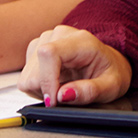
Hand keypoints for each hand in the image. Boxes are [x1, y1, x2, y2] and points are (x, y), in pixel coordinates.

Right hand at [18, 26, 132, 106]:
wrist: (109, 63)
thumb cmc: (111, 73)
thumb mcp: (111, 87)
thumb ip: (90, 91)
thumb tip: (62, 96)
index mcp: (80, 41)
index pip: (49, 54)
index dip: (47, 81)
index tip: (54, 101)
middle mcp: (59, 35)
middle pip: (34, 70)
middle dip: (47, 91)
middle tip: (67, 96)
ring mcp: (45, 40)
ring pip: (27, 76)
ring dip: (41, 90)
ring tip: (63, 88)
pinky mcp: (35, 49)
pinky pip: (25, 77)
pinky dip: (37, 87)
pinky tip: (55, 84)